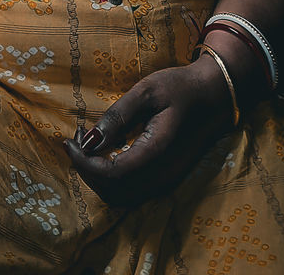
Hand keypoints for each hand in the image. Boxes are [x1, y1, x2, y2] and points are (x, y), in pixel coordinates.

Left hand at [63, 57, 234, 206]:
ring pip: (120, 196)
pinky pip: (130, 190)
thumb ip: (118, 116)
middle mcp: (162, 176)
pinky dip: (110, 177)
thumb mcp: (146, 91)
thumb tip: (90, 140)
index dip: (84, 162)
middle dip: (86, 169)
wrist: (214, 96)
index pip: (111, 174)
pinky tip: (104, 150)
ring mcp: (165, 181)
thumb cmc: (180, 88)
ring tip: (88, 142)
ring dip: (96, 175)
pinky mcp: (164, 179)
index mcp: (157, 153)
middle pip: (112, 191)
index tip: (69, 140)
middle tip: (78, 138)